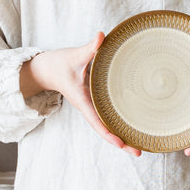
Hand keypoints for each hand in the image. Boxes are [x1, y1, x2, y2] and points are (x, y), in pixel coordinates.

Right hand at [20, 32, 141, 156]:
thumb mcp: (75, 55)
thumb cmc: (60, 64)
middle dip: (122, 143)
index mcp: (84, 102)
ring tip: (141, 146)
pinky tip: (134, 129)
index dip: (109, 135)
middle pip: (106, 131)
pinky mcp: (96, 103)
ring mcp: (93, 107)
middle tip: (140, 153)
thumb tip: (101, 36)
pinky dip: (120, 125)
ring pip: (109, 127)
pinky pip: (109, 118)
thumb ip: (89, 48)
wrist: (48, 69)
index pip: (97, 123)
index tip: (122, 145)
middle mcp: (90, 108)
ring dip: (123, 137)